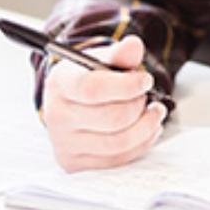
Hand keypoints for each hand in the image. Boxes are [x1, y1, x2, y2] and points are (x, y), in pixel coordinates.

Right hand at [40, 35, 166, 171]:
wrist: (75, 101)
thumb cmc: (92, 79)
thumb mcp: (104, 59)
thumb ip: (121, 53)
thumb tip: (134, 46)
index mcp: (60, 84)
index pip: (93, 89)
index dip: (127, 86)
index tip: (145, 80)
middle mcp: (56, 116)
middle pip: (112, 118)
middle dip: (139, 104)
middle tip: (146, 95)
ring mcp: (63, 144)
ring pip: (119, 142)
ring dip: (147, 125)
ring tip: (153, 111)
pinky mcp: (74, 163)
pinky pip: (118, 159)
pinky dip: (141, 143)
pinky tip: (144, 128)